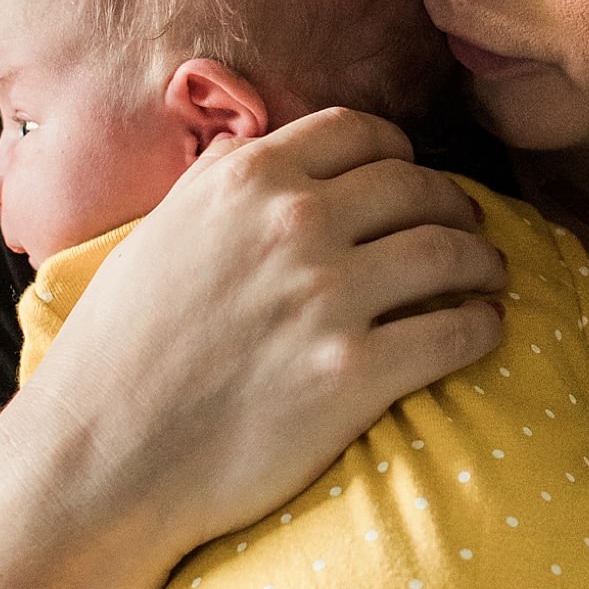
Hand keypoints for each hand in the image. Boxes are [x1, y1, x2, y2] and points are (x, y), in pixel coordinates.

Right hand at [0, 110, 505, 565]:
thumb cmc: (121, 350)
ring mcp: (327, 297)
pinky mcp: (353, 374)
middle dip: (455, 207)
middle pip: (418, 187)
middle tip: (470, 230)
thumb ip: (223, 187)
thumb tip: (266, 154)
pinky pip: (455, 332)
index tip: (413, 181)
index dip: (400, 154)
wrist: (99, 456)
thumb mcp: (162, 232)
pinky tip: (483, 332)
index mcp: (246, 179)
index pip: (361, 132)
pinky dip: (482, 327)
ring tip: (489, 278)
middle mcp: (293, 223)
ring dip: (483, 263)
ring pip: (450, 253)